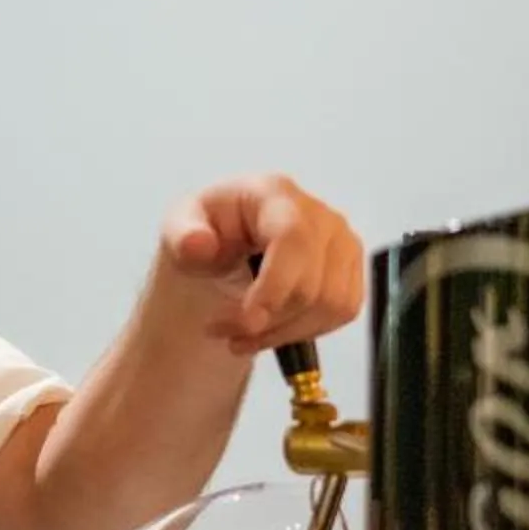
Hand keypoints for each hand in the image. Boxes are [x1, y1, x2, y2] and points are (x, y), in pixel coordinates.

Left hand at [158, 174, 363, 357]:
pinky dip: (304, 332)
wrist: (223, 251)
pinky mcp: (350, 270)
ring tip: (243, 335)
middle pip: (314, 282)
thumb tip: (198, 245)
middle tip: (226, 331)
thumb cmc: (205, 233)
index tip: (247, 322)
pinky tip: (271, 330)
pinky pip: (342, 313)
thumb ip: (182, 235)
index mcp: (274, 194)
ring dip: (283, 332)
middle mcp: (318, 213)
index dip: (275, 287)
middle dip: (269, 320)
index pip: (293, 240)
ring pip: (331, 305)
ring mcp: (341, 241)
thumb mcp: (178, 230)